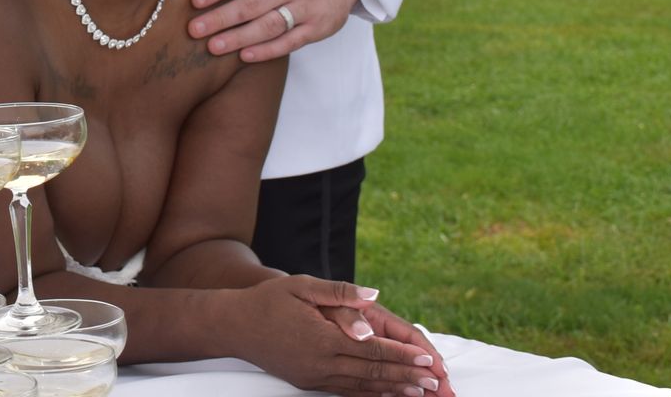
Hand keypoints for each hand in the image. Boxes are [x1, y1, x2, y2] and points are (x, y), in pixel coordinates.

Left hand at [190, 0, 359, 62]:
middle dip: (223, 17)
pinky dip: (268, 50)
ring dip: (241, 38)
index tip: (196, 0)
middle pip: (254, 3)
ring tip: (214, 47)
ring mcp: (307, 7)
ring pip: (270, 25)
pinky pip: (290, 42)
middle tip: (195, 29)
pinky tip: (245, 56)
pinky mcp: (317, 27)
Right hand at [237, 277, 442, 396]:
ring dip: (393, 390)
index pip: (373, 351)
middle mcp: (321, 363)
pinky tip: (386, 394)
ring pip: (362, 387)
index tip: (429, 361)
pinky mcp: (309, 382)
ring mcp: (314, 377)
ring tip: (420, 393)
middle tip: (436, 383)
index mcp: (323, 339)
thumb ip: (340, 293)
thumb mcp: (302, 285)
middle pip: (373, 374)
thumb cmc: (268, 300)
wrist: (234, 325)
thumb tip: (374, 296)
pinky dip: (370, 394)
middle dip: (407, 378)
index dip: (403, 357)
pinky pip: (346, 391)